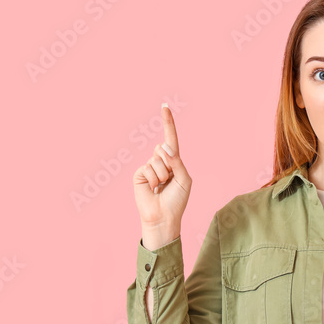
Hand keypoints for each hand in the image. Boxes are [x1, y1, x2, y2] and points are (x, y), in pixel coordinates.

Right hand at [133, 103, 191, 234]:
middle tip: (169, 181)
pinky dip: (155, 179)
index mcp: (173, 161)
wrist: (164, 217)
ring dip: (163, 175)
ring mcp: (149, 167)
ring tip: (162, 187)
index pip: (170, 139)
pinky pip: (149, 168)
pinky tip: (154, 189)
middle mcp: (160, 162)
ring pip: (157, 159)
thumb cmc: (176, 200)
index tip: (164, 106)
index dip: (168, 123)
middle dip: (170, 164)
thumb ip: (177, 161)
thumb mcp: (184, 179)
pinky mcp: (139, 174)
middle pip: (164, 148)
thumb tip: (162, 146)